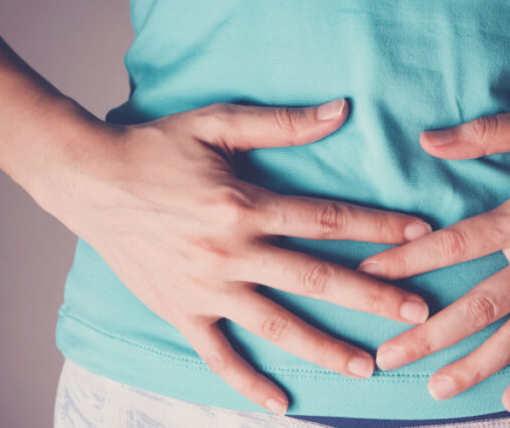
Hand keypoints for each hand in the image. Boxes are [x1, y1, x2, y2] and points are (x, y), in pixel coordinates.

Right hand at [30, 99, 432, 414]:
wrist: (87, 179)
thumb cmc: (155, 146)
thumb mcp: (218, 123)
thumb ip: (283, 123)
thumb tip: (342, 110)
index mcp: (246, 204)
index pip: (328, 219)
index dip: (379, 227)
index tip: (422, 235)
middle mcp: (230, 251)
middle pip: (315, 278)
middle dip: (372, 296)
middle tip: (416, 313)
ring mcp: (205, 287)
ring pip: (276, 325)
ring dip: (323, 348)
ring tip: (366, 367)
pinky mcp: (179, 311)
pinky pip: (218, 355)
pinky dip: (247, 383)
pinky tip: (280, 404)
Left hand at [357, 103, 509, 410]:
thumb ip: (484, 133)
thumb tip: (426, 139)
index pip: (455, 243)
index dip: (408, 261)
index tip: (369, 277)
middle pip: (479, 305)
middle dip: (428, 334)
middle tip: (386, 355)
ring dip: (474, 366)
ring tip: (435, 387)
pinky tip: (509, 399)